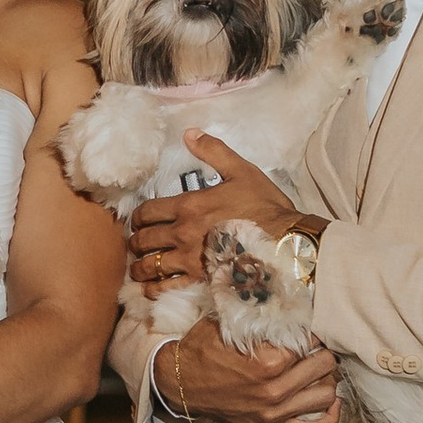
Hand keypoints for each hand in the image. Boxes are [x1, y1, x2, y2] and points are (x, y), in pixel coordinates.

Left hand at [127, 139, 303, 295]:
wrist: (285, 241)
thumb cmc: (264, 206)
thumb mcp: (241, 171)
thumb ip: (213, 151)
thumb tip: (189, 133)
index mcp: (189, 206)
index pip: (147, 211)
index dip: (139, 217)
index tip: (140, 221)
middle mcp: (183, 234)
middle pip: (143, 239)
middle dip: (137, 241)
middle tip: (139, 243)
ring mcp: (190, 260)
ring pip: (149, 266)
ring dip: (140, 266)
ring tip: (141, 266)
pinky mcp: (199, 280)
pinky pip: (165, 288)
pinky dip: (152, 289)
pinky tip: (150, 288)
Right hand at [154, 319, 340, 422]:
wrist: (179, 384)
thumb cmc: (202, 349)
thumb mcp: (225, 322)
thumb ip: (254, 310)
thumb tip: (279, 294)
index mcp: (267, 361)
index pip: (308, 343)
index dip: (311, 333)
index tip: (308, 330)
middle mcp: (274, 390)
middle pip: (322, 368)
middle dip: (323, 354)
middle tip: (318, 348)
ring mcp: (274, 414)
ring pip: (324, 396)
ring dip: (328, 380)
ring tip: (321, 370)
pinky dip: (329, 417)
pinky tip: (331, 402)